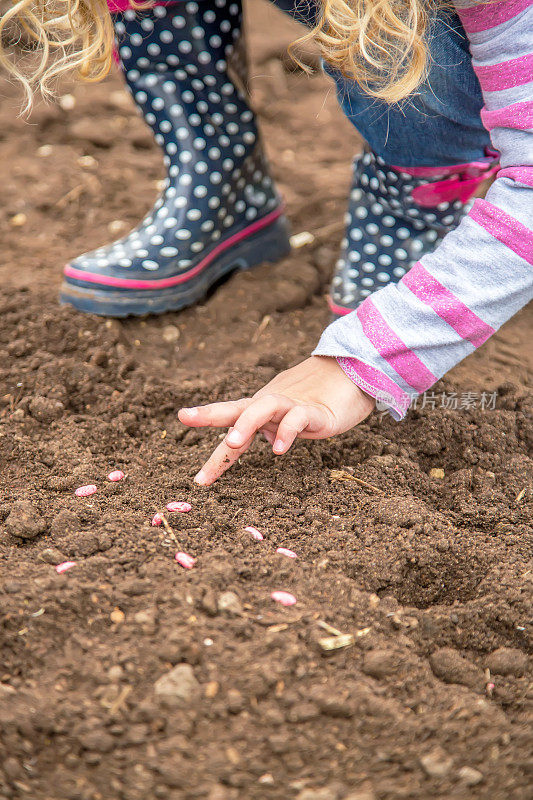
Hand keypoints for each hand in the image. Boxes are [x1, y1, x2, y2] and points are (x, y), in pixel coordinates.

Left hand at [178, 355, 374, 485]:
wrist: (356, 373)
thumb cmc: (321, 397)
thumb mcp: (292, 416)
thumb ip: (276, 427)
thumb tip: (265, 442)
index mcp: (263, 406)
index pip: (231, 416)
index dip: (207, 419)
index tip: (182, 419)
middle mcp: (272, 404)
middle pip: (238, 407)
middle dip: (211, 414)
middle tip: (187, 417)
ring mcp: (293, 405)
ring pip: (264, 407)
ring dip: (246, 423)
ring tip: (232, 441)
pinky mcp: (316, 412)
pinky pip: (298, 419)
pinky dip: (287, 432)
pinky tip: (279, 449)